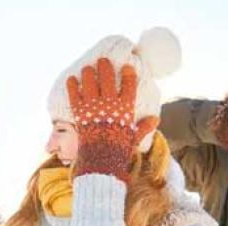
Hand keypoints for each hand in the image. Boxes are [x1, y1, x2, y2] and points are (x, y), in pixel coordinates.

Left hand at [67, 58, 155, 182]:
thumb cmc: (119, 152)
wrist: (101, 163)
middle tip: (102, 60)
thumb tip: (155, 119)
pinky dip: (72, 87)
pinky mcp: (80, 115)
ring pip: (90, 84)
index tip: (126, 67)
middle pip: (107, 79)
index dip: (128, 74)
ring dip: (88, 74)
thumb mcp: (133, 139)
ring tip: (88, 68)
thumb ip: (143, 127)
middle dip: (105, 67)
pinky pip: (75, 96)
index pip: (128, 86)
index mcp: (125, 110)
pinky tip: (71, 79)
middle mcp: (110, 106)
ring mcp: (94, 109)